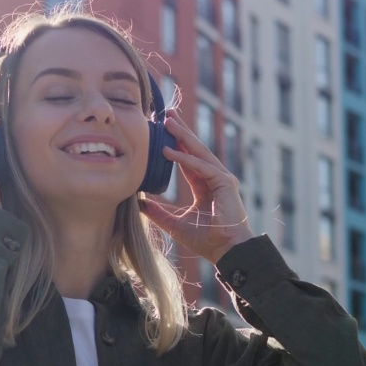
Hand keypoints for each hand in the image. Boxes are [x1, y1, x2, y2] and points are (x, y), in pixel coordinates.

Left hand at [138, 113, 253, 263]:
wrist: (226, 251)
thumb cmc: (206, 240)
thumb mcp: (174, 224)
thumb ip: (158, 213)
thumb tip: (139, 202)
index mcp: (204, 185)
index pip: (188, 159)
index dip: (175, 145)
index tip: (163, 130)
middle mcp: (214, 178)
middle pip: (194, 149)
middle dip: (181, 131)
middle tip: (167, 114)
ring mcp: (221, 178)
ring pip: (199, 152)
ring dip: (183, 136)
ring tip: (168, 121)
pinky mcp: (224, 182)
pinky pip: (202, 166)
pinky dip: (185, 159)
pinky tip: (169, 152)